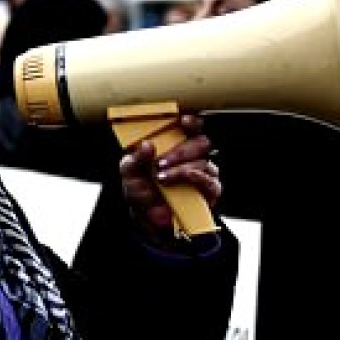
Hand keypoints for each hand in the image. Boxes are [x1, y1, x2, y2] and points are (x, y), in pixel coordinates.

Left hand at [119, 113, 220, 241]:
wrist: (148, 219)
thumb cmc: (141, 190)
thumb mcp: (130, 172)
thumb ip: (136, 158)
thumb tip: (147, 145)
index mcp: (175, 145)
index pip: (191, 127)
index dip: (192, 122)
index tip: (184, 120)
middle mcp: (192, 156)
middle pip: (200, 142)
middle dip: (180, 151)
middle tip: (161, 162)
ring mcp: (203, 173)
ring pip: (203, 161)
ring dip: (180, 168)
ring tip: (162, 178)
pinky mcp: (209, 191)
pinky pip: (210, 181)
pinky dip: (195, 178)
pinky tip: (180, 180)